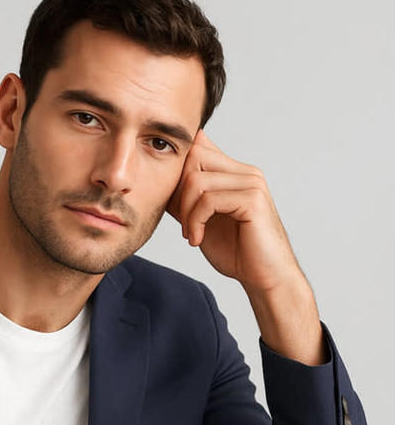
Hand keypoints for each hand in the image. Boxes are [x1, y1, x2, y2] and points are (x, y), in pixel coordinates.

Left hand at [167, 130, 327, 365]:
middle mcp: (245, 172)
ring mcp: (251, 183)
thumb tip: (161, 183)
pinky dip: (196, 221)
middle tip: (183, 224)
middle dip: (178, 191)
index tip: (176, 208)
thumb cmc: (237, 252)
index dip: (177, 174)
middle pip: (194, 156)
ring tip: (191, 235)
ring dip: (186, 212)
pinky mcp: (252, 199)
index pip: (197, 147)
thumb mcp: (202, 221)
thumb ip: (186, 199)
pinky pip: (209, 199)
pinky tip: (197, 240)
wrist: (263, 277)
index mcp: (234, 173)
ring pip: (197, 180)